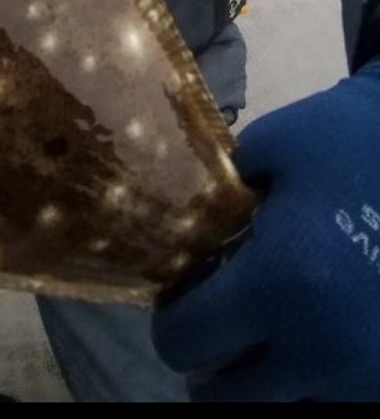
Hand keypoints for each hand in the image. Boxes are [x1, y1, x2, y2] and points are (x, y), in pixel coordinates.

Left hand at [153, 63, 379, 400]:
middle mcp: (324, 349)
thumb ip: (217, 196)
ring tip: (271, 331)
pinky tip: (315, 337)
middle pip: (230, 398)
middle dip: (213, 364)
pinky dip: (316, 382)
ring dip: (268, 379)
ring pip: (286, 404)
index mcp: (280, 286)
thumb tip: (185, 227)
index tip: (183, 297)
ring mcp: (368, 375)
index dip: (174, 321)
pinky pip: (335, 399)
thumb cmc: (353, 142)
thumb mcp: (267, 150)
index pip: (187, 342)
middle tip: (221, 323)